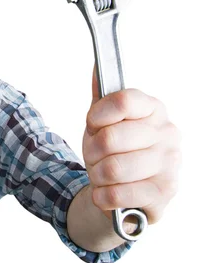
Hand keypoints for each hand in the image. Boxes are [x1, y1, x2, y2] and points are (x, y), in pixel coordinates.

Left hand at [82, 65, 181, 224]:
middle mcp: (168, 133)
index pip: (122, 101)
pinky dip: (103, 196)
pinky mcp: (164, 193)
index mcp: (153, 108)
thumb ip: (102, 96)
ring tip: (102, 175)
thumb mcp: (102, 121)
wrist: (121, 191)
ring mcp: (171, 164)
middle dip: (92, 151)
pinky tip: (105, 193)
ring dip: (97, 175)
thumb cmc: (112, 151)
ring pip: (113, 168)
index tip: (93, 125)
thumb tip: (98, 66)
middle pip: (111, 138)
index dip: (97, 116)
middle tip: (95, 156)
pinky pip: (119, 194)